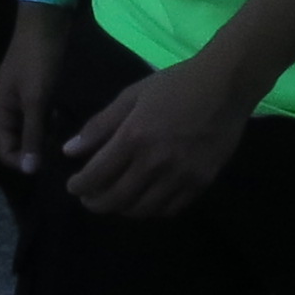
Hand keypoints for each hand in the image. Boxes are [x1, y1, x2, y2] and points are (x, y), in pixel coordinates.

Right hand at [0, 5, 70, 177]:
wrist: (45, 23)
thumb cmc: (38, 61)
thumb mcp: (36, 101)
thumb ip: (32, 136)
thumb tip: (30, 172)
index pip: (5, 154)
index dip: (25, 163)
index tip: (51, 163)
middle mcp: (2, 111)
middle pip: (15, 145)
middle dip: (36, 151)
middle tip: (60, 150)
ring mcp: (16, 102)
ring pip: (27, 132)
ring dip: (43, 138)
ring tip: (63, 137)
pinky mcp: (30, 93)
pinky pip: (35, 119)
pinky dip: (47, 123)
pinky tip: (62, 120)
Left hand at [60, 51, 250, 220]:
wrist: (225, 86)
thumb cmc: (175, 85)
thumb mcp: (131, 96)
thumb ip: (100, 125)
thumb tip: (69, 150)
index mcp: (134, 137)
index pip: (97, 174)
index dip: (80, 186)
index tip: (72, 186)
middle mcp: (155, 162)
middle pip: (117, 199)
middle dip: (96, 203)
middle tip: (88, 199)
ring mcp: (180, 176)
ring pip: (143, 209)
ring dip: (122, 209)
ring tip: (114, 200)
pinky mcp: (200, 183)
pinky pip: (170, 209)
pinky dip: (151, 210)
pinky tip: (144, 200)